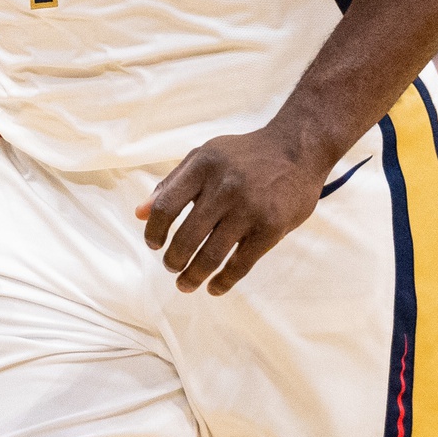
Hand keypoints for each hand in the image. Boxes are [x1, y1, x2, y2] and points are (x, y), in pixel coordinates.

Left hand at [136, 123, 331, 295]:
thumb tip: (140, 214)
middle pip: (186, 236)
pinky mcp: (271, 227)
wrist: (297, 148)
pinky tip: (214, 288)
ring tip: (185, 284)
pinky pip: (241, 263)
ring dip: (193, 276)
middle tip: (171, 267)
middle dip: (173, 260)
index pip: (166, 206)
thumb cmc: (244, 155)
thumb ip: (172, 183)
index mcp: (203, 166)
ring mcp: (249, 208)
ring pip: (211, 255)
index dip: (154, 231)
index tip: (153, 244)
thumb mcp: (204, 156)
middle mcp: (224, 186)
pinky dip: (223, 281)